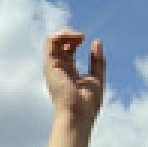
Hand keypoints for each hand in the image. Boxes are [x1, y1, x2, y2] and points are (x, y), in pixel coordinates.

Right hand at [44, 29, 104, 146]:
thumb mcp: (97, 78)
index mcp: (68, 71)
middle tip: (82, 38)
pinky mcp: (50, 64)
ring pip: (53, 40)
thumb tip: (96, 42)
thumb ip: (97, 61)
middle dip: (71, 35)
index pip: (68, 49)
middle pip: (59, 43)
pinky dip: (62, 34)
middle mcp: (58, 68)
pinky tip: (75, 38)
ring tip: (79, 37)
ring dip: (66, 33)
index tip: (87, 42)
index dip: (76, 40)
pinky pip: (51, 41)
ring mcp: (53, 66)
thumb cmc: (87, 104)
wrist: (78, 113)